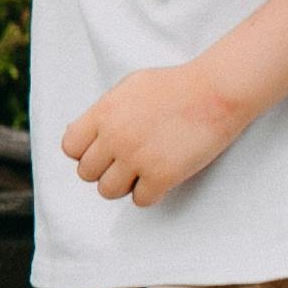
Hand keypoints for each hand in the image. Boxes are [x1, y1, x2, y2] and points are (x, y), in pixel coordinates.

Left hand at [58, 62, 251, 206]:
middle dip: (104, 170)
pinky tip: (160, 179)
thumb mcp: (128, 88)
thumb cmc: (175, 87)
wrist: (216, 91)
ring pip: (107, 191)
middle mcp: (115, 137)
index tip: (103, 151)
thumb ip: (103, 112)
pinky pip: (140, 200)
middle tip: (126, 163)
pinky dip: (149, 194)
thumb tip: (81, 137)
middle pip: (87, 173)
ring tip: (141, 172)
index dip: (85, 152)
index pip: (71, 148)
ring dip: (123, 185)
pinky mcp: (162, 175)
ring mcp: (137, 158)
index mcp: (103, 114)